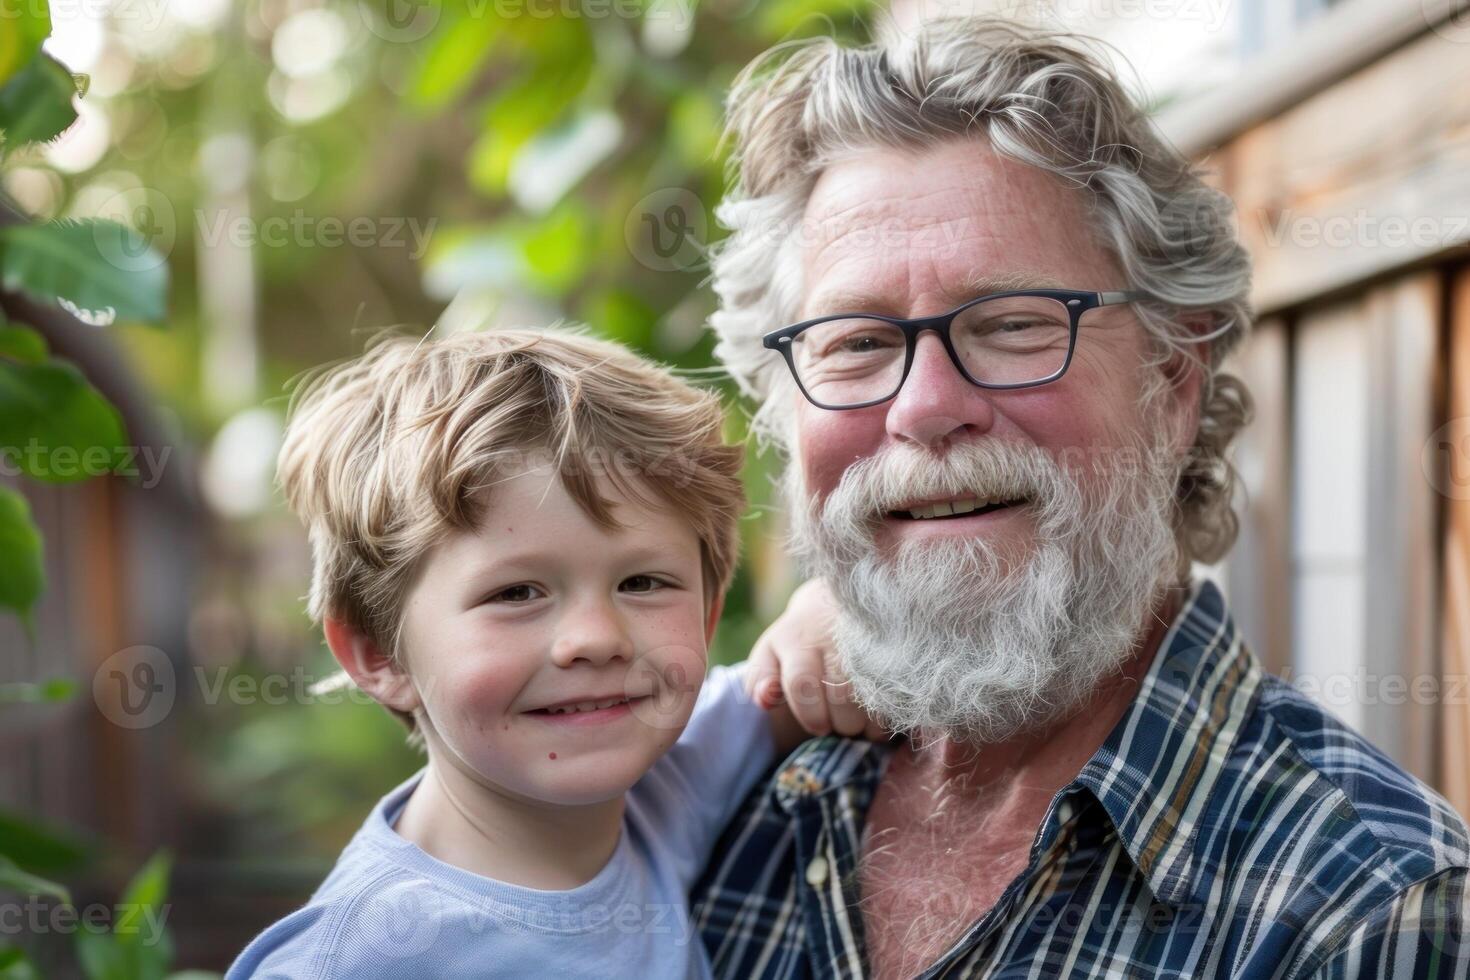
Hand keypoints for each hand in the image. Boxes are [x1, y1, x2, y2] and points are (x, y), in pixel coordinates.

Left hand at [746, 579, 886, 740]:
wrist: (841, 600)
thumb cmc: (800, 639)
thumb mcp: (772, 652)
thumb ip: (761, 679)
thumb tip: (765, 700)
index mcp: (798, 641)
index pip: (802, 684)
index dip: (810, 714)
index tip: (818, 727)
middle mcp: (835, 638)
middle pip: (841, 697)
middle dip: (842, 724)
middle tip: (842, 725)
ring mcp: (869, 641)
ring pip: (872, 699)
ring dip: (868, 724)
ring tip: (862, 722)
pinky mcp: (896, 648)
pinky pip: (898, 695)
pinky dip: (891, 714)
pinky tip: (883, 713)